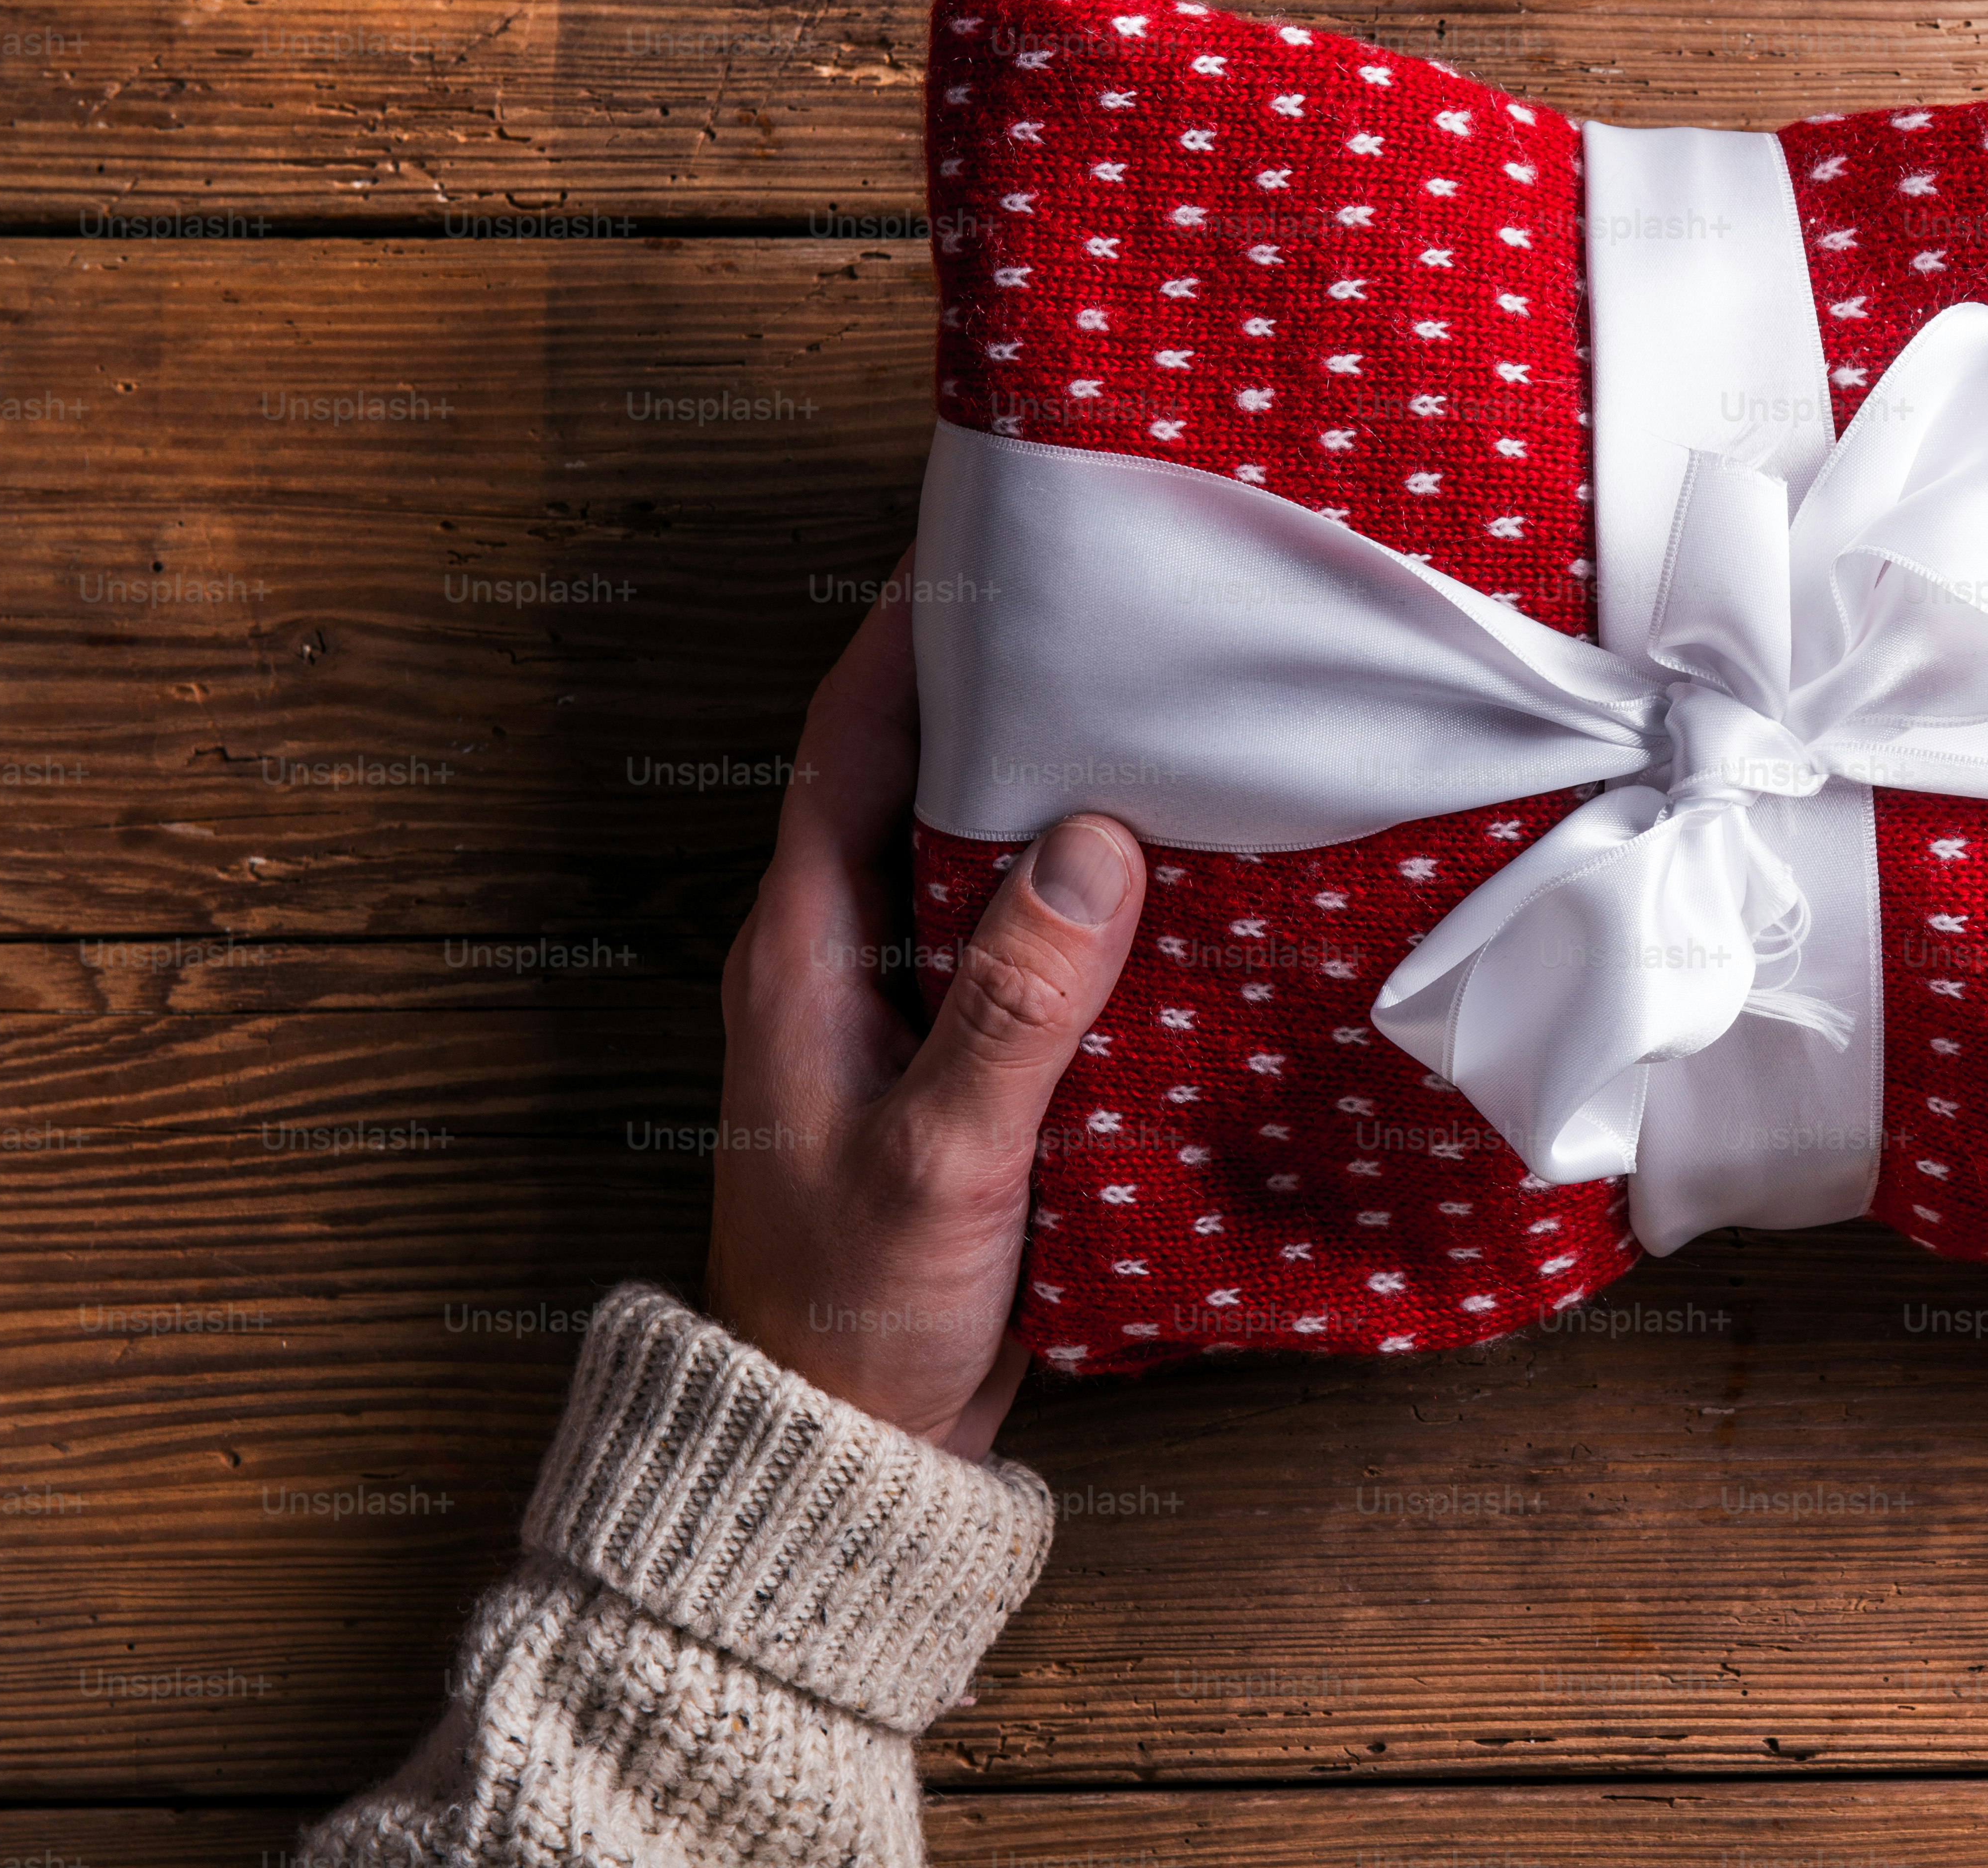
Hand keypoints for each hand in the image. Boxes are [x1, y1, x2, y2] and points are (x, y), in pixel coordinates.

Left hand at [704, 569, 1148, 1457]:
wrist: (842, 1447)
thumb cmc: (854, 1308)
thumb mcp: (937, 1157)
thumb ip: (1010, 1006)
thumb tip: (1091, 843)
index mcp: (804, 949)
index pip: (851, 743)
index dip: (912, 634)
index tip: (987, 539)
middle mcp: (846, 954)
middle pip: (924, 775)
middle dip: (1010, 685)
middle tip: (1120, 603)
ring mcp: (905, 1007)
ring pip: (984, 853)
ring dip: (1065, 786)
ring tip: (1173, 707)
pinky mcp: (966, 1059)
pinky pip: (1029, 938)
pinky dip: (1097, 891)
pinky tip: (1183, 869)